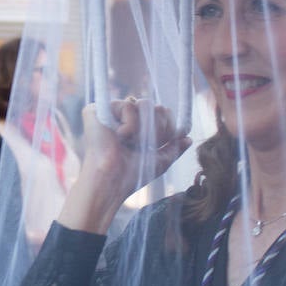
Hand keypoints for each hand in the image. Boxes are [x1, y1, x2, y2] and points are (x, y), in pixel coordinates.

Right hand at [58, 98, 190, 234]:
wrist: (113, 182)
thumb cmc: (131, 176)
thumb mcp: (159, 162)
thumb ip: (174, 148)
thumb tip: (188, 138)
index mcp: (134, 125)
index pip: (159, 111)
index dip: (167, 125)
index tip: (161, 143)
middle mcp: (121, 115)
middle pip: (154, 105)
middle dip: (157, 128)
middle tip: (143, 145)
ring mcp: (109, 111)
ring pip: (144, 103)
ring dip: (144, 129)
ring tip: (130, 143)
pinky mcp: (96, 110)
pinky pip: (128, 105)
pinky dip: (130, 126)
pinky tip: (118, 138)